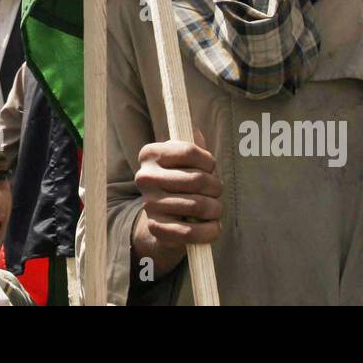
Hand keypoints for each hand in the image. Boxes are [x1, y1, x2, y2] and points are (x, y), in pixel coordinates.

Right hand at [134, 131, 221, 251]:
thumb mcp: (183, 159)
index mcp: (150, 153)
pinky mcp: (156, 228)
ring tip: (215, 209)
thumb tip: (195, 130)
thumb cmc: (179, 180)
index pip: (190, 151)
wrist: (162, 217)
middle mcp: (145, 177)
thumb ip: (192, 144)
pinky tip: (212, 227)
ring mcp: (149, 203)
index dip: (208, 161)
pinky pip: (190, 232)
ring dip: (216, 209)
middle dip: (216, 187)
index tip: (210, 167)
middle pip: (197, 179)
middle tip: (217, 191)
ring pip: (198, 205)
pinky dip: (209, 231)